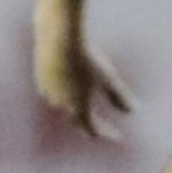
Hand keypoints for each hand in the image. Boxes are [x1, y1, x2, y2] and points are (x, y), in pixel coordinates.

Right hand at [32, 10, 133, 141]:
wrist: (58, 37)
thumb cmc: (87, 58)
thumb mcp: (108, 77)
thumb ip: (119, 96)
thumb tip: (131, 111)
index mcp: (78, 108)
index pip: (93, 129)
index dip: (106, 133)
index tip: (116, 135)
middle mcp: (60, 105)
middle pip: (76, 120)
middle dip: (89, 124)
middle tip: (99, 126)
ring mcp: (47, 92)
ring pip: (62, 106)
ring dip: (73, 109)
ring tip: (82, 107)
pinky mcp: (40, 77)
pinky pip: (52, 92)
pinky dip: (63, 94)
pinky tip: (66, 87)